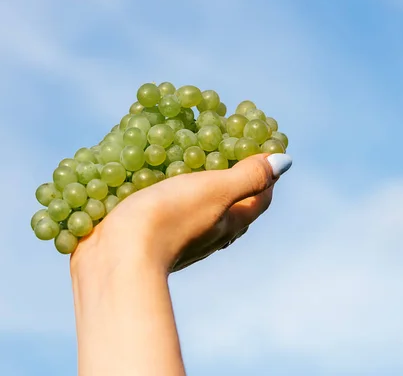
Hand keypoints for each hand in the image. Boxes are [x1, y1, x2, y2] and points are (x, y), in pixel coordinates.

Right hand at [70, 153, 291, 273]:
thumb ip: (248, 177)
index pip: (261, 197)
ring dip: (199, 183)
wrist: (118, 257)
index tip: (262, 146)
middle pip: (232, 204)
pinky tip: (155, 176)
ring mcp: (181, 237)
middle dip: (234, 176)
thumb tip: (285, 162)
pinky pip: (170, 209)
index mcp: (229, 223)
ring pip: (199, 207)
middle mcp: (209, 233)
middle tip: (225, 146)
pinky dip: (170, 191)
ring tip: (190, 155)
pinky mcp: (151, 236)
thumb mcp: (214, 191)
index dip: (267, 174)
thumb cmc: (170, 218)